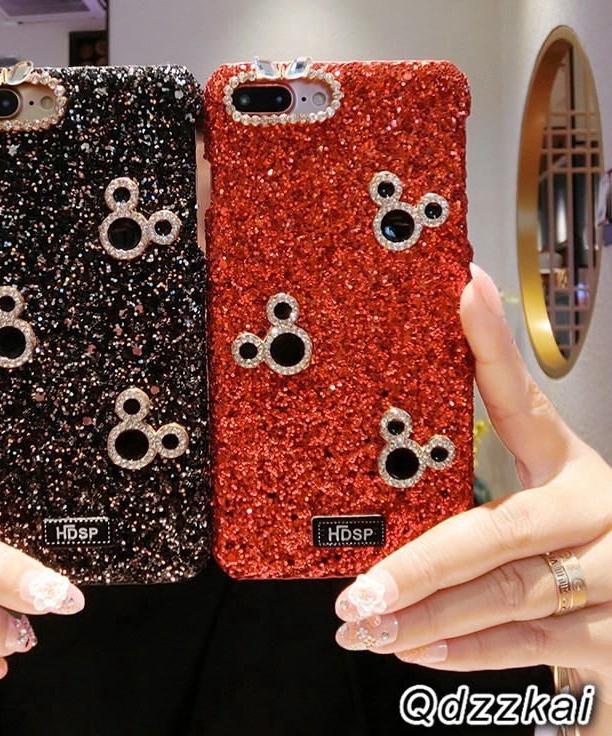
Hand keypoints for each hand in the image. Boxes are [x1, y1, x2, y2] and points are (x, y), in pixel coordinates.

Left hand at [334, 264, 611, 732]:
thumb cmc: (581, 552)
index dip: (495, 346)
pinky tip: (418, 650)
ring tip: (366, 627)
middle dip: (418, 567)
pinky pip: (530, 645)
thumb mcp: (539, 514)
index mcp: (572, 469)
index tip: (464, 291)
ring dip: (427, 617)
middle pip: (499, 533)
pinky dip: (468, 651)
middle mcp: (599, 511)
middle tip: (356, 592)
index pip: (526, 401)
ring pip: (507, 596)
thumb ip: (482, 510)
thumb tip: (391, 504)